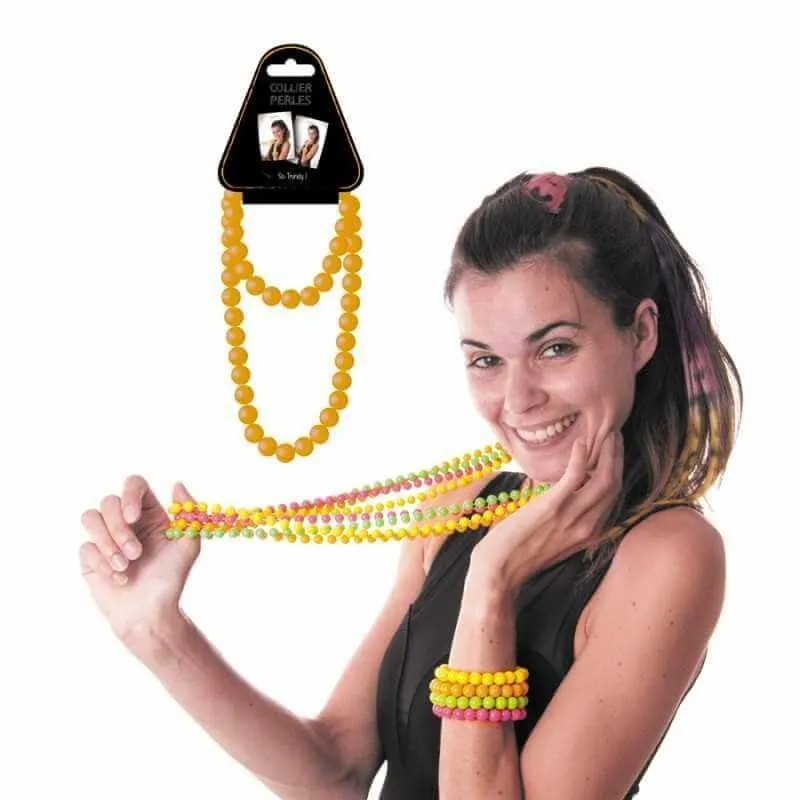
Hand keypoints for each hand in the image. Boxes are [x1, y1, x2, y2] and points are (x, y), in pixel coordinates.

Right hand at [79, 476, 200, 647]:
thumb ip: (188, 514)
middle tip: (136, 553)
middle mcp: (126, 521)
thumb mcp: (188, 545)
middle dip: (119, 529)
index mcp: (149, 514)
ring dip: (109, 544)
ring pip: (91, 517)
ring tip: (126, 566)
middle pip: (109, 501)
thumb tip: (177, 484)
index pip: (134, 485)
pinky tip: (119, 579)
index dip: (129, 495)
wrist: (151, 613)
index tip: (134, 517)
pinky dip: (103, 563)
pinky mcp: (91, 556)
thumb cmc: (171, 579)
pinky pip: (86, 546)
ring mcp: (106, 537)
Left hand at [470, 431, 623, 594]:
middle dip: (617, 457)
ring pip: (604, 480)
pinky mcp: (552, 507)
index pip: (612, 498)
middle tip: (613, 435)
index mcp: (590, 534)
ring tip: (605, 433)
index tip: (613, 451)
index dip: (616, 471)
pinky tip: (580, 443)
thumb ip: (568, 518)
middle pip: (614, 486)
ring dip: (607, 453)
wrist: (499, 569)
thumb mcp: (555, 537)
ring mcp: (572, 518)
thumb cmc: (520, 551)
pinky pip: (575, 477)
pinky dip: (581, 458)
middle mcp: (587, 527)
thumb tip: (570, 491)